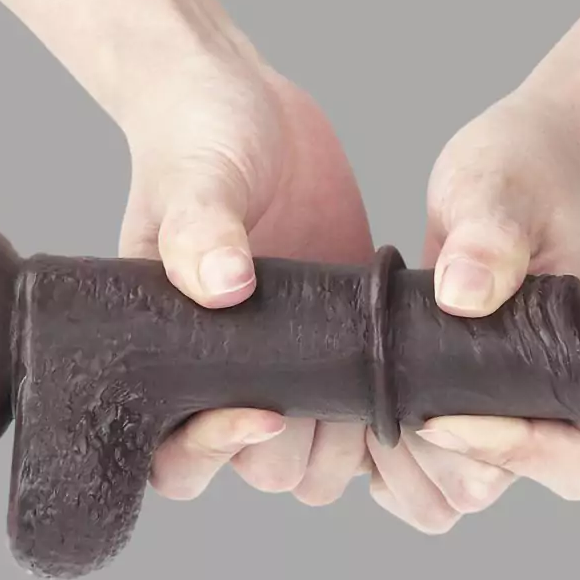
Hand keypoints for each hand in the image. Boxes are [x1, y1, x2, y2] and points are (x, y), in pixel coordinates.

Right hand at [118, 50, 373, 505]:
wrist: (251, 108)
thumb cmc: (195, 139)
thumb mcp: (192, 178)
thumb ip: (198, 229)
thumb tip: (222, 287)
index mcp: (171, 355)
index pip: (174, 453)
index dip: (214, 450)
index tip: (266, 408)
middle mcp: (229, 372)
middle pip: (261, 470)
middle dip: (298, 453)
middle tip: (337, 400)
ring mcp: (290, 363)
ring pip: (316, 459)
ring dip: (347, 447)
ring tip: (377, 394)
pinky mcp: (338, 341)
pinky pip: (360, 412)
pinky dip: (388, 418)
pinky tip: (408, 381)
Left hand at [368, 93, 579, 532]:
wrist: (502, 178)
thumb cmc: (521, 177)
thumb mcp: (502, 192)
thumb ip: (492, 237)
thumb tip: (465, 294)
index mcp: (578, 368)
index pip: (570, 458)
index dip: (511, 452)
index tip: (441, 412)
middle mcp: (536, 403)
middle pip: (491, 488)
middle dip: (432, 460)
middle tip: (391, 400)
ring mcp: (484, 411)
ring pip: (447, 494)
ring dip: (399, 468)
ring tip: (368, 403)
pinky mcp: (439, 405)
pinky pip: (411, 475)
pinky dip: (378, 465)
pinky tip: (355, 411)